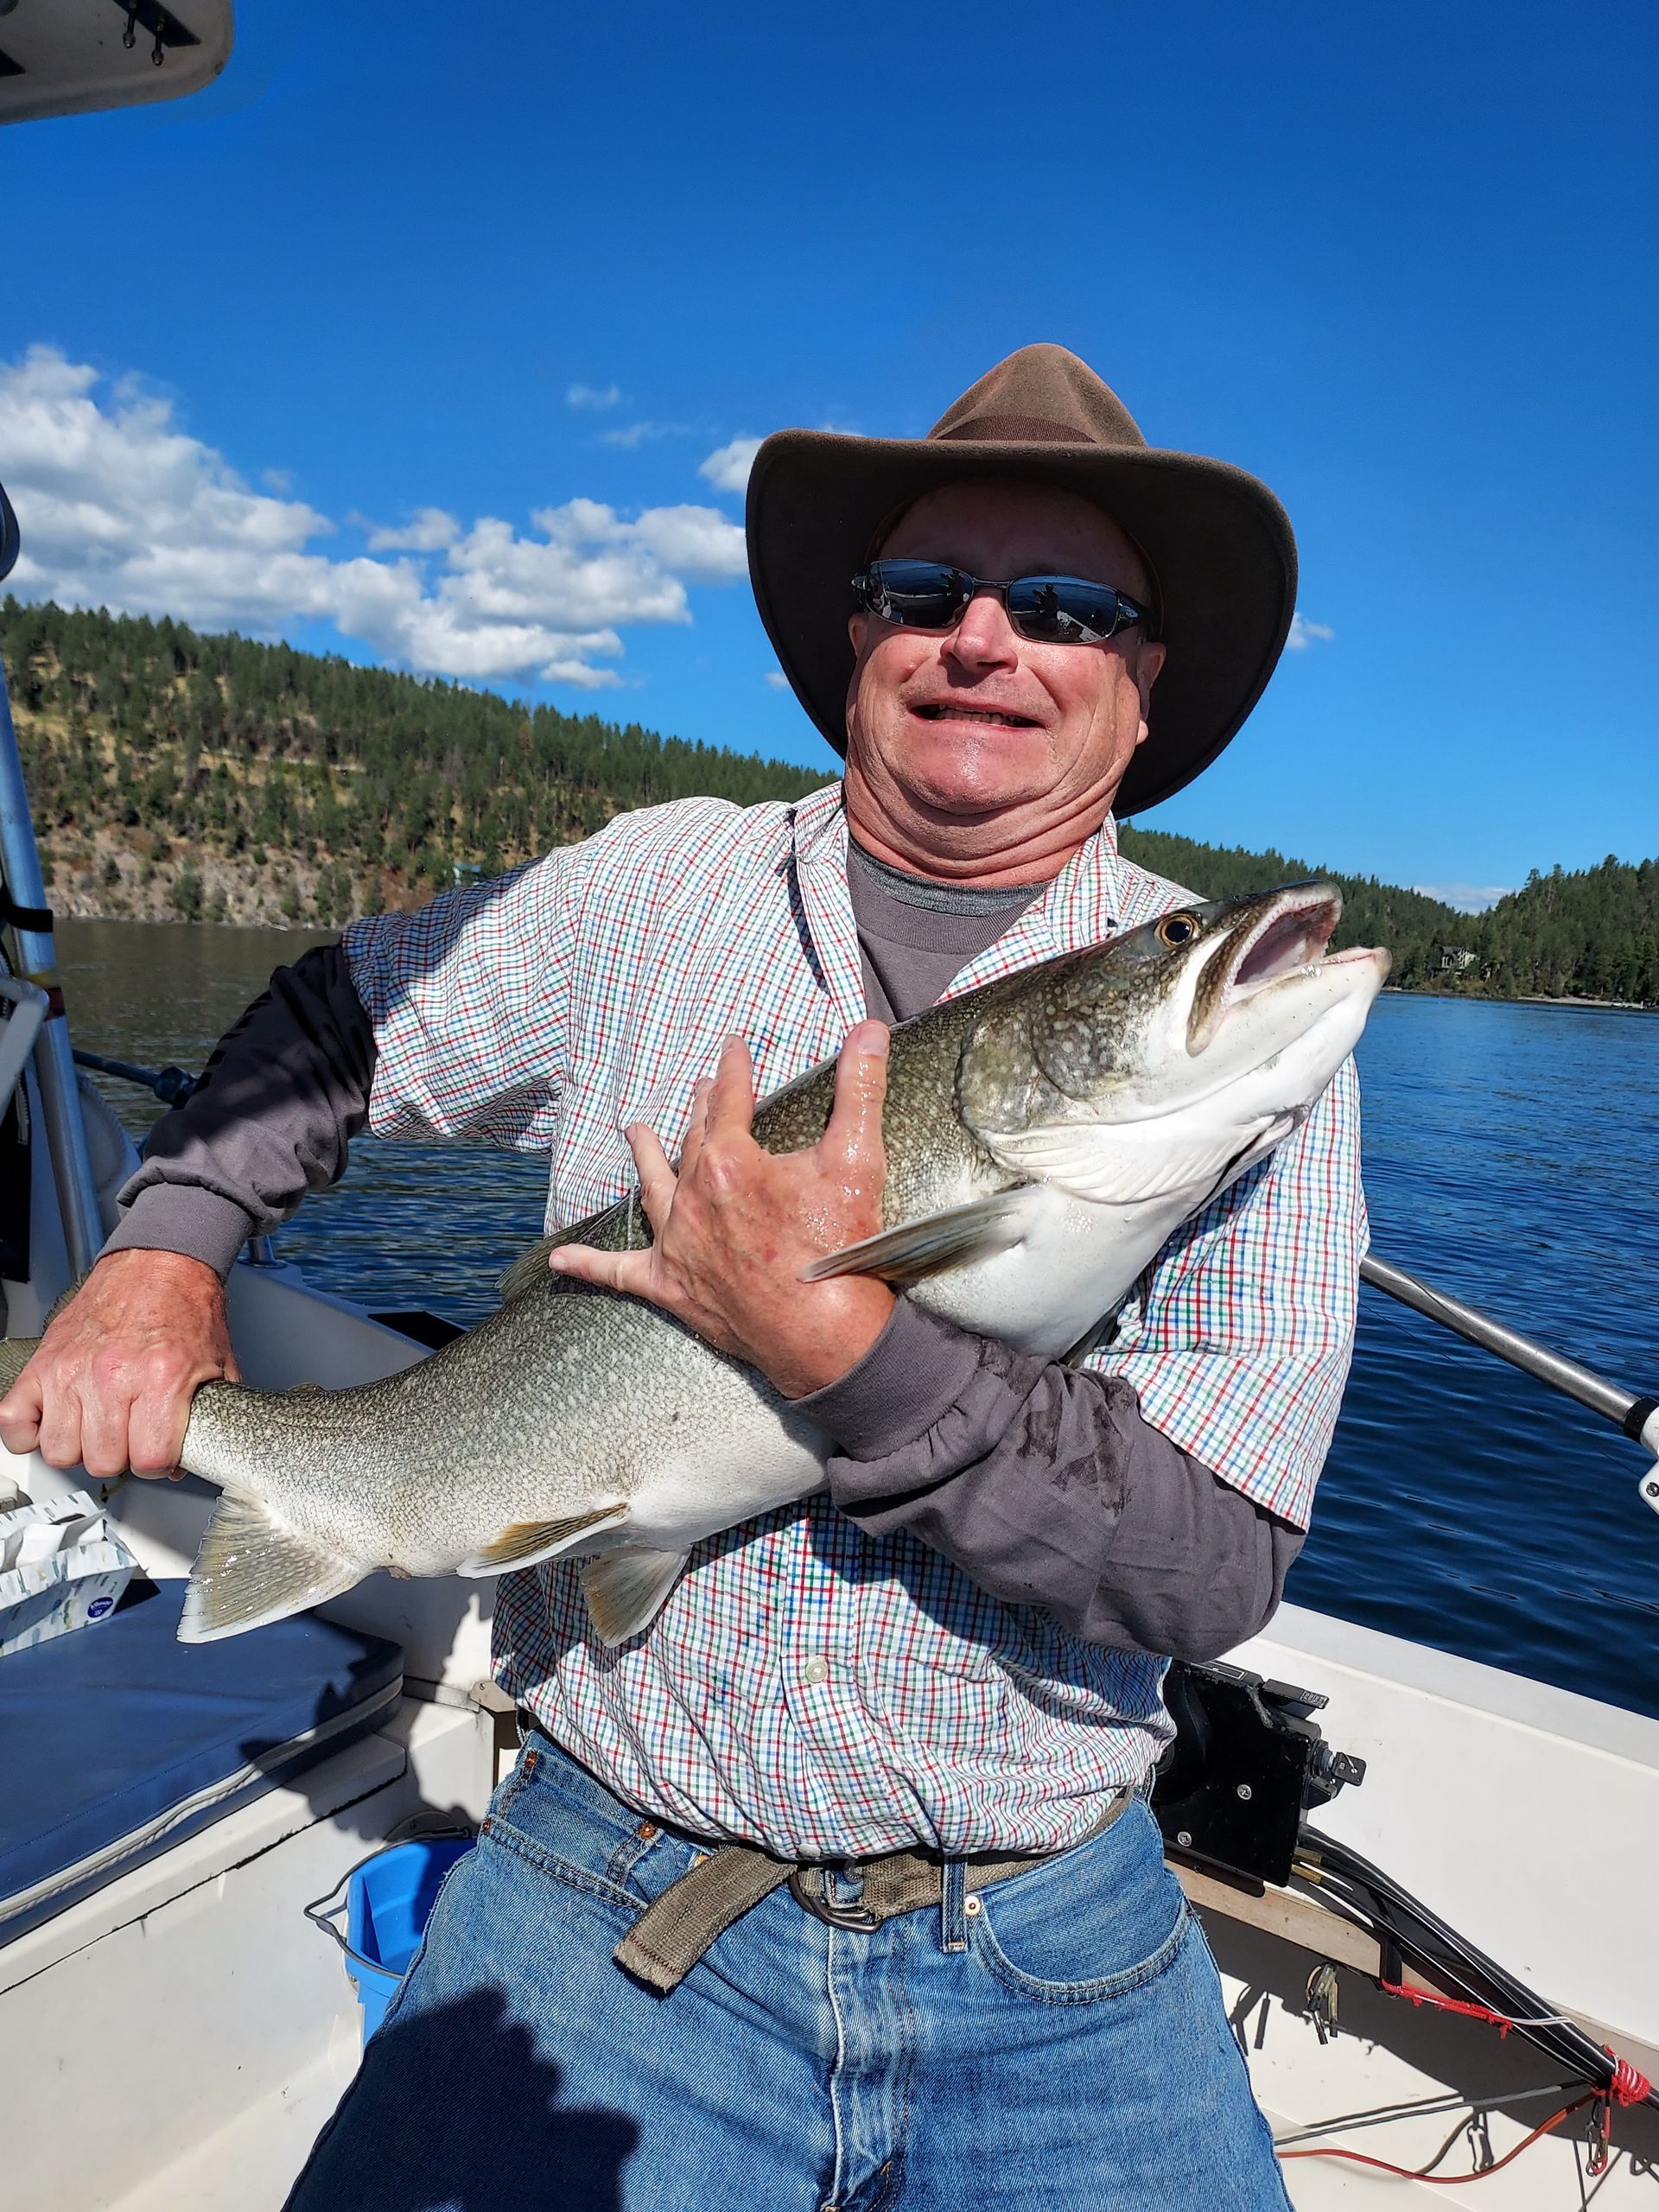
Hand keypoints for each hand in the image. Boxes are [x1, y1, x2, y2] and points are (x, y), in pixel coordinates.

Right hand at [0, 1248, 240, 1478]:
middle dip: (121, 1455)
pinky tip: (55, 1420)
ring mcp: (71, 1370)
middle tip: (130, 1435)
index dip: (157, 1464)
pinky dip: (29, 1431)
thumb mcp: (217, 1363)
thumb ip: (208, 1415)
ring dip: (80, 1445)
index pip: (149, 1460)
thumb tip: (193, 1458)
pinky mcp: (43, 1363)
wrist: (158, 1261)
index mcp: (162, 1376)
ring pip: (60, 1449)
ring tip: (98, 1426)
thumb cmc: (184, 1307)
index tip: (158, 1453)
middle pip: (102, 1461)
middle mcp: (113, 1375)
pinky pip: (14, 1421)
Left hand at [548, 1023, 895, 1397]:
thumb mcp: (857, 1160)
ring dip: (645, 1158)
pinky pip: (618, 1274)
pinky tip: (560, 1261)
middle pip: (693, 1141)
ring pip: (652, 1190)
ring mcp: (677, 1244)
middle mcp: (693, 1198)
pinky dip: (588, 1266)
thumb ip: (860, 1088)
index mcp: (729, 1162)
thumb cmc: (841, 1249)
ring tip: (635, 1132)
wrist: (827, 1336)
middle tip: (700, 1088)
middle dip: (699, 1110)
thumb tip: (867, 1031)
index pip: (729, 1100)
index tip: (732, 1046)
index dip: (733, 1069)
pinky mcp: (670, 1287)